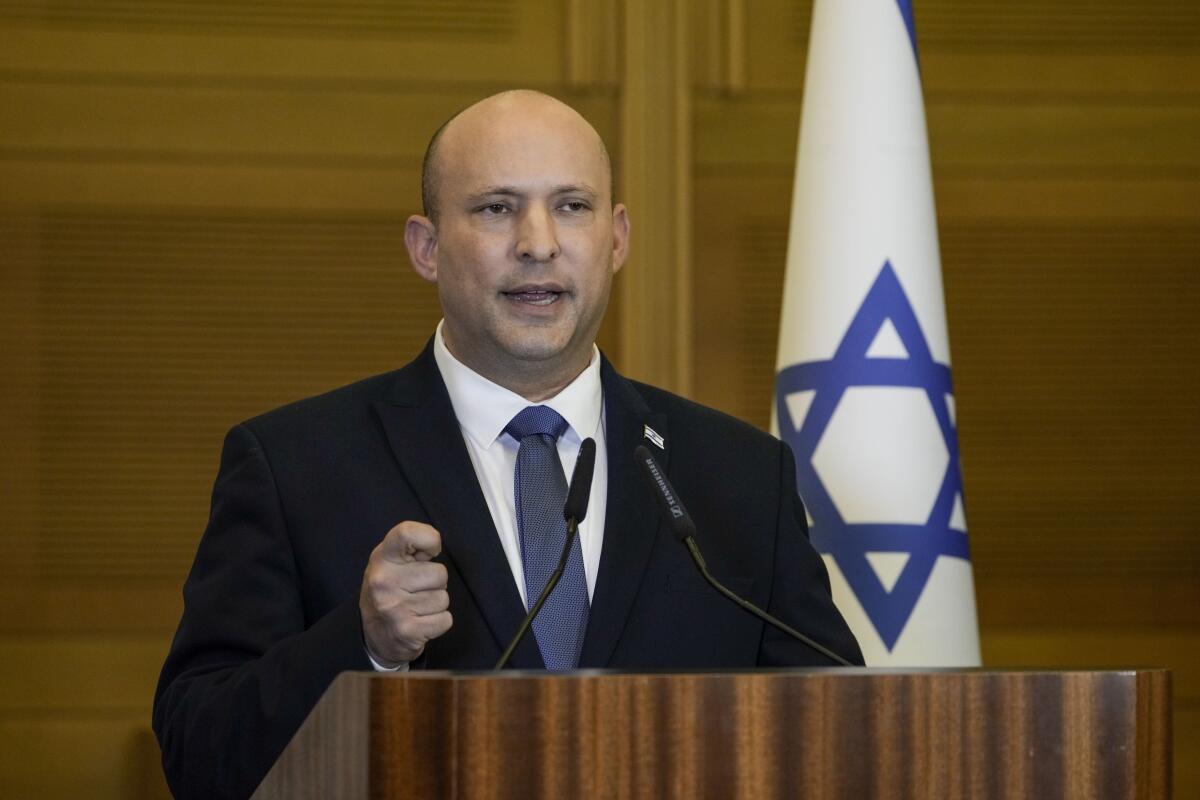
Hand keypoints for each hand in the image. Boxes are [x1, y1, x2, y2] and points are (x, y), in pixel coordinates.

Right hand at [359, 521, 452, 666]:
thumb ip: (412, 548)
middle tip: (417, 590)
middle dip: (435, 583)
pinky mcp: (407, 631)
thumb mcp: (392, 562)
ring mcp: (394, 607)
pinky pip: (445, 619)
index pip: (407, 533)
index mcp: (382, 558)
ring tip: (417, 606)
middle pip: (440, 573)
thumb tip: (434, 546)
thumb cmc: (390, 590)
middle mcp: (384, 581)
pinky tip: (420, 621)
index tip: (431, 551)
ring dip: (435, 604)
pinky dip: (438, 622)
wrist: (375, 636)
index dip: (429, 538)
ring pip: (443, 598)